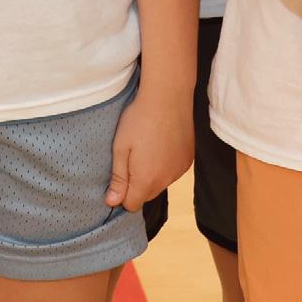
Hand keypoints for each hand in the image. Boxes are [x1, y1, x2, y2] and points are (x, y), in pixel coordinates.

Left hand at [106, 79, 194, 210]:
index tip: (119, 175)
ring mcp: (180, 170)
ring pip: (161, 184)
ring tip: (147, 149)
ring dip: (152, 175)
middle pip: (147, 196)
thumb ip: (118, 178)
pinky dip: (166, 165)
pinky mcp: (188, 160)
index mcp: (146, 179)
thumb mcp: (120, 147)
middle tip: (132, 158)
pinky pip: (173, 172)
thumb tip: (113, 202)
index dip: (122, 194)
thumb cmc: (139, 119)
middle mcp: (166, 179)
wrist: (168, 96)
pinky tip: (162, 146)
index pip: (132, 205)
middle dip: (137, 185)